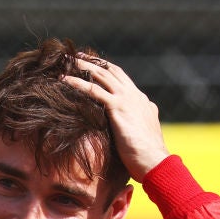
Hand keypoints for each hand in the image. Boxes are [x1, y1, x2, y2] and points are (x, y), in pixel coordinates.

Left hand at [62, 55, 169, 180]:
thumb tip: (132, 126)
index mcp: (141, 101)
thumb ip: (137, 124)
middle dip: (94, 62)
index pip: (122, 79)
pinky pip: (94, 90)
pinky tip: (65, 80)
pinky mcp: (118, 107)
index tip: (94, 67)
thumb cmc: (147, 156)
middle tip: (78, 56)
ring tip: (68, 61)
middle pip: (112, 71)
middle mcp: (135, 95)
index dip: (107, 71)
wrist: (154, 161)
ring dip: (84, 66)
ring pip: (102, 75)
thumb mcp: (143, 135)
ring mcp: (127, 99)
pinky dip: (78, 83)